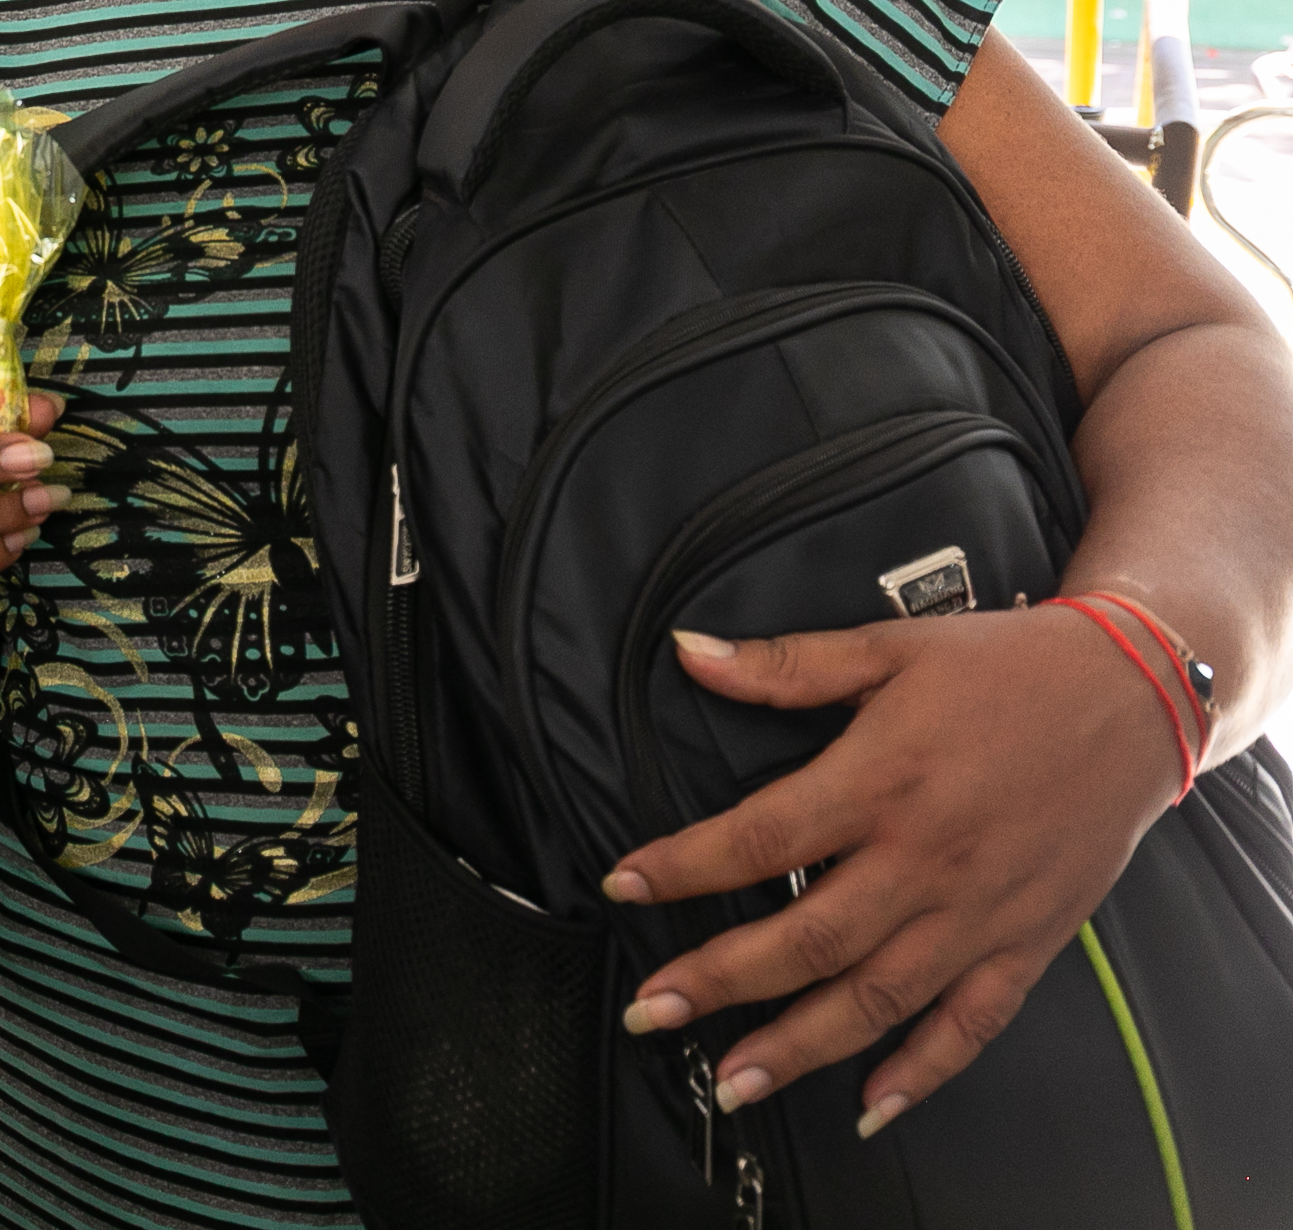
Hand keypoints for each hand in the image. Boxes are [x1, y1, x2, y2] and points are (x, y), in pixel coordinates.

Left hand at [601, 608, 1182, 1137]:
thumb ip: (785, 665)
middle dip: (720, 980)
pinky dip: (922, 1073)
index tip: (622, 884)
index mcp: (882, 782)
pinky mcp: (1027, 943)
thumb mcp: (890, 648)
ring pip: (876, 998)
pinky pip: (971, 1024)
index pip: (760, 838)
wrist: (1134, 698)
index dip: (683, 866)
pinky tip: (869, 1109)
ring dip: (799, 1046)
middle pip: (808, 938)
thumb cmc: (1005, 668)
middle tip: (650, 1010)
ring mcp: (978, 912)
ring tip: (733, 1080)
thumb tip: (687, 652)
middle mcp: (926, 860)